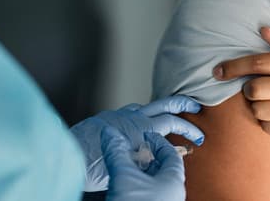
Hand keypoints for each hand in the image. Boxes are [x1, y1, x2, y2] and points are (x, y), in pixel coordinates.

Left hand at [70, 95, 203, 191]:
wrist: (70, 155)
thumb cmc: (97, 166)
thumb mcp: (132, 165)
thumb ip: (152, 155)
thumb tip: (170, 151)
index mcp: (141, 128)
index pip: (173, 122)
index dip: (189, 128)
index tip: (199, 136)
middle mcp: (132, 117)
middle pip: (164, 104)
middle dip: (182, 103)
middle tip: (195, 105)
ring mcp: (119, 115)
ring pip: (145, 106)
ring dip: (159, 109)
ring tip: (168, 114)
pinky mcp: (107, 117)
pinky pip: (129, 111)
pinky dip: (140, 114)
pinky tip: (139, 122)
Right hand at [101, 127, 186, 200]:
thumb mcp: (123, 176)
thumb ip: (117, 152)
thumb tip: (109, 133)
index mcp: (174, 181)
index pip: (171, 154)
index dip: (158, 141)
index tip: (145, 136)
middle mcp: (173, 194)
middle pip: (164, 169)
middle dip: (148, 157)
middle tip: (135, 150)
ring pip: (156, 183)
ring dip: (142, 173)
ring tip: (127, 166)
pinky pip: (150, 194)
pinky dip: (139, 186)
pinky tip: (126, 186)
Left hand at [214, 27, 269, 144]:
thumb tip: (262, 30)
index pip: (259, 63)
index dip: (233, 67)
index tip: (217, 71)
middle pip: (254, 89)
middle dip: (248, 89)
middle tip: (256, 88)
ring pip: (258, 110)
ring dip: (257, 106)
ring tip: (268, 102)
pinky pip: (268, 128)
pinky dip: (266, 122)